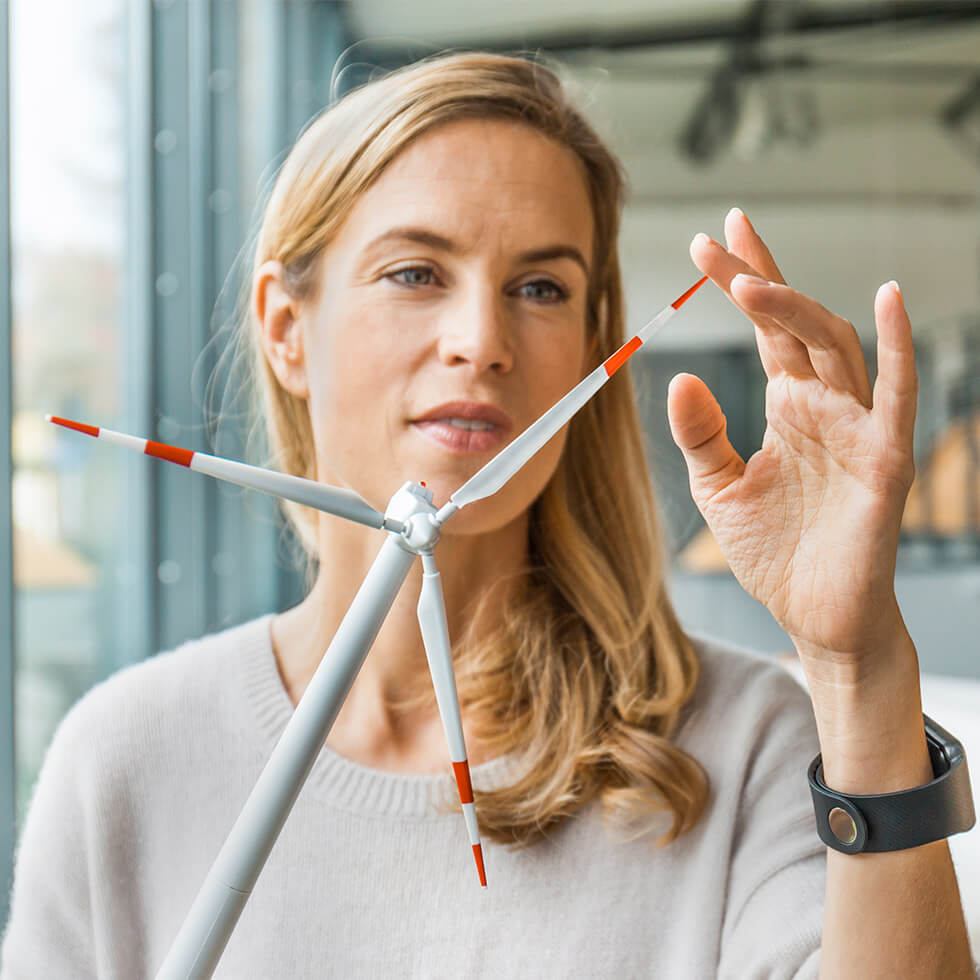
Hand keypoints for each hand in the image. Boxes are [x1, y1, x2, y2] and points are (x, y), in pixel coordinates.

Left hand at [667, 208, 917, 669]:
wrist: (814, 614)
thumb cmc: (775, 552)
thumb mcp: (720, 488)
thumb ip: (701, 435)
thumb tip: (680, 379)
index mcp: (788, 406)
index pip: (766, 331)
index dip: (742, 283)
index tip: (709, 242)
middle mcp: (825, 405)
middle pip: (796, 324)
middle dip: (760, 278)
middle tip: (722, 236)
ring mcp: (857, 428)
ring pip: (836, 348)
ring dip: (796, 310)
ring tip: (750, 283)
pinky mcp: (885, 460)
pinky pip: (896, 397)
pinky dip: (897, 350)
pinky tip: (887, 302)